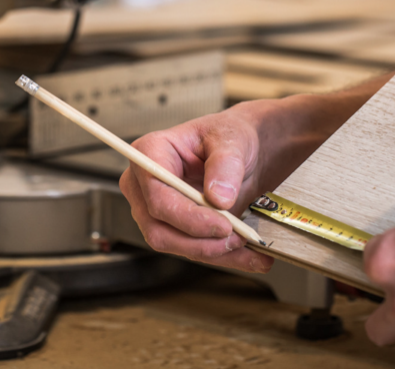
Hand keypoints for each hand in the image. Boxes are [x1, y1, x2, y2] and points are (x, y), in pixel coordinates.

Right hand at [119, 96, 327, 272]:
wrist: (243, 152)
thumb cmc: (228, 137)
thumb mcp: (232, 139)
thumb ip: (225, 164)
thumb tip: (218, 198)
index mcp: (150, 153)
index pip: (157, 196)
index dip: (187, 217)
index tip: (223, 225)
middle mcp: (144, 185)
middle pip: (159, 228)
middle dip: (201, 241)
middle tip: (239, 237)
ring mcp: (156, 210)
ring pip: (174, 245)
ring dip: (213, 251)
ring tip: (249, 243)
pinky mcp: (174, 228)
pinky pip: (191, 251)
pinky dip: (223, 257)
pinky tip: (251, 256)